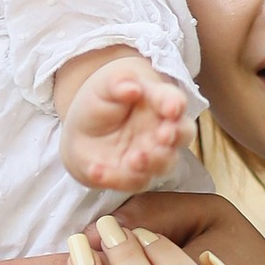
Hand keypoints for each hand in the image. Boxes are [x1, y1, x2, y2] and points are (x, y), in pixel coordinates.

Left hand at [55, 52, 191, 193]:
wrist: (82, 131)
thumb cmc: (102, 101)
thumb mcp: (105, 85)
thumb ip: (118, 82)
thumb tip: (132, 87)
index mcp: (160, 101)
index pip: (174, 101)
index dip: (175, 104)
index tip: (172, 107)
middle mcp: (162, 130)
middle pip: (182, 134)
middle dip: (177, 135)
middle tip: (165, 135)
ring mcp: (151, 155)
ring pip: (164, 164)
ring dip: (154, 162)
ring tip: (136, 159)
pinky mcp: (133, 176)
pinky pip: (130, 182)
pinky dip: (114, 179)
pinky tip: (95, 170)